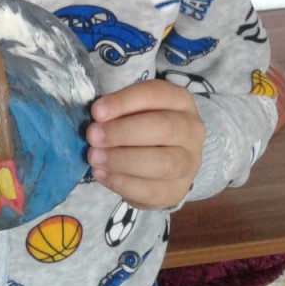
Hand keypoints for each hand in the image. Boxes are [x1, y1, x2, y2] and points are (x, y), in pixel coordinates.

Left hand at [86, 80, 204, 208]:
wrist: (162, 163)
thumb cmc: (142, 126)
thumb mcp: (133, 109)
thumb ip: (118, 110)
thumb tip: (97, 116)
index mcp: (180, 100)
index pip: (155, 95)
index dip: (124, 102)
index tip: (96, 111)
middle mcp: (192, 129)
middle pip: (163, 128)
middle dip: (123, 132)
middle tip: (93, 136)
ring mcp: (190, 163)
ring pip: (162, 162)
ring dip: (122, 160)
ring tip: (94, 157)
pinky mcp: (177, 190)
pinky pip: (152, 190)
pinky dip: (122, 182)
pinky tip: (102, 174)